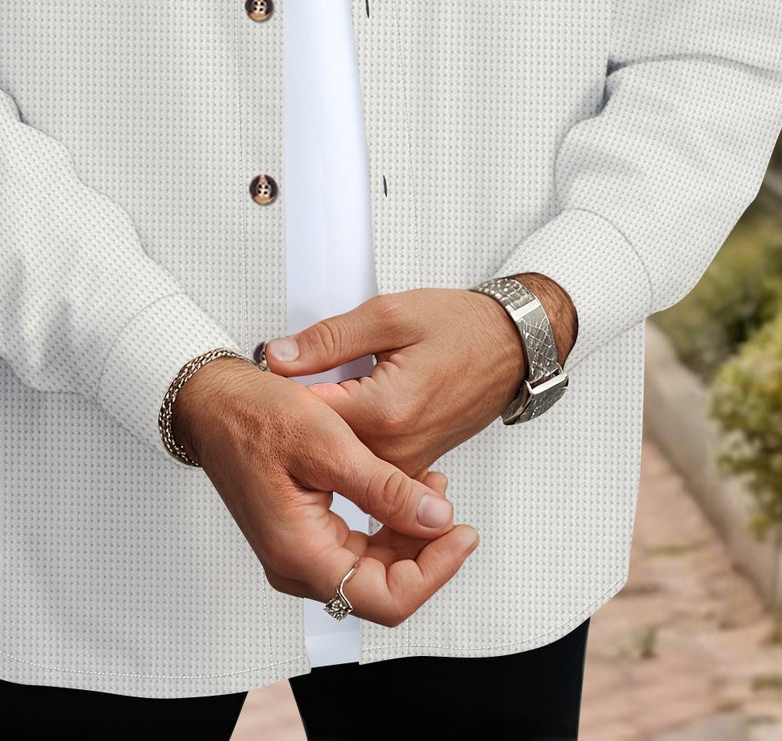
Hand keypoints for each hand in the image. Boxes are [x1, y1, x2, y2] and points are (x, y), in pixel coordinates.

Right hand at [171, 356, 480, 625]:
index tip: (461, 532)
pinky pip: (355, 550)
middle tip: (452, 507)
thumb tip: (436, 519)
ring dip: (409, 539)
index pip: (385, 598)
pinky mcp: (302, 536)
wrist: (213, 403)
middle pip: (381, 590)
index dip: (434, 572)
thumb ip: (385, 488)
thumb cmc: (256, 416)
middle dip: (426, 553)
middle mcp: (296, 564)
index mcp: (300, 551)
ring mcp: (297, 554)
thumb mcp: (329, 442)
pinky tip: (403, 491)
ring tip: (432, 488)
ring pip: (371, 571)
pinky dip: (386, 527)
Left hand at [260, 276, 577, 478]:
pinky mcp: (412, 467)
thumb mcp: (390, 315)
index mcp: (387, 410)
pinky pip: (365, 460)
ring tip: (325, 390)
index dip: (282, 390)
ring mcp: (406, 464)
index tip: (271, 373)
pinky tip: (351, 408)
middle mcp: (397, 449)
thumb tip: (280, 356)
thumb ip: (329, 338)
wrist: (510, 349)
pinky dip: (351, 436)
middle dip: (301, 411)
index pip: (307, 413)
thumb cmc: (462, 328)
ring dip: (326, 426)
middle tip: (290, 378)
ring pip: (340, 455)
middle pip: (320, 441)